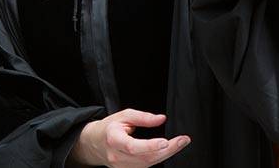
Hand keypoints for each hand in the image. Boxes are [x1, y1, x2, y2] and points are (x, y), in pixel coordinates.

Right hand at [69, 109, 189, 167]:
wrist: (95, 143)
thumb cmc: (109, 128)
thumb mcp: (123, 116)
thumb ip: (142, 117)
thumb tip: (161, 119)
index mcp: (114, 139)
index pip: (133, 146)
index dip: (150, 146)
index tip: (166, 142)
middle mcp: (118, 156)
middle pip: (146, 158)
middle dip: (168, 150)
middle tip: (183, 140)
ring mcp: (123, 167)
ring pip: (149, 164)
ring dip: (166, 154)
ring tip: (179, 143)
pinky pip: (147, 166)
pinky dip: (158, 158)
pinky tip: (166, 150)